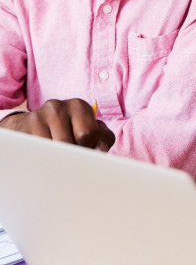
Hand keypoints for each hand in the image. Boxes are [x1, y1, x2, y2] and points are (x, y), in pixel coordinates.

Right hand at [0, 98, 114, 150]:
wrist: (32, 125)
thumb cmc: (69, 130)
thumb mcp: (89, 130)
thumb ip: (102, 139)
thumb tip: (101, 150)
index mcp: (79, 105)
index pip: (89, 133)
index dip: (89, 147)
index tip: (85, 149)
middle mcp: (58, 106)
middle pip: (69, 142)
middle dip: (73, 155)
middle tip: (71, 156)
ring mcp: (38, 116)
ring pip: (52, 149)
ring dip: (57, 159)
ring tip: (58, 155)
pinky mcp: (23, 129)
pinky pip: (37, 152)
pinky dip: (43, 159)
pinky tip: (45, 155)